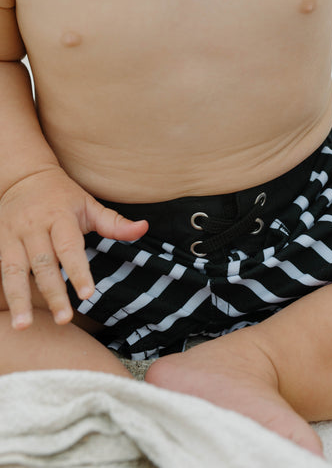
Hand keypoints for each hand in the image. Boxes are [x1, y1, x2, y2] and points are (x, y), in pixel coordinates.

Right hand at [0, 167, 147, 329]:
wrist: (23, 177)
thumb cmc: (63, 195)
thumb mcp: (89, 204)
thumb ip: (114, 222)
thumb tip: (144, 228)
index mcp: (59, 217)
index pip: (69, 247)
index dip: (79, 271)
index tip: (87, 294)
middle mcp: (33, 227)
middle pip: (43, 264)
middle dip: (53, 294)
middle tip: (64, 319)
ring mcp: (11, 235)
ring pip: (13, 271)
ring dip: (18, 300)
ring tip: (23, 326)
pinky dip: (0, 290)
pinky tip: (6, 313)